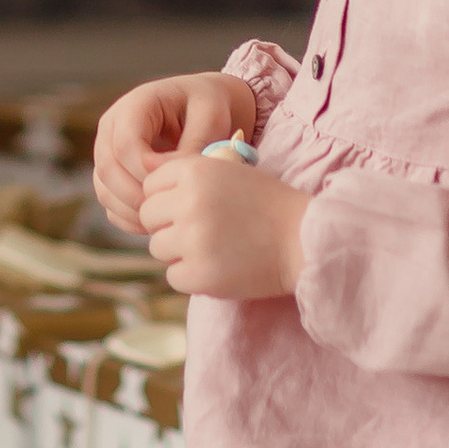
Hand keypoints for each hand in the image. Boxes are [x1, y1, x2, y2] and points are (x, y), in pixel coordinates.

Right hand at [90, 71, 252, 233]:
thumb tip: (170, 174)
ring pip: (104, 189)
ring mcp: (106, 151)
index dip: (146, 170)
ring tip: (164, 219)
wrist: (200, 109)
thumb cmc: (207, 107)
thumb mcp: (210, 116)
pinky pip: (109, 202)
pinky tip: (155, 222)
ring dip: (130, 210)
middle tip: (168, 209)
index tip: (174, 183)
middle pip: (108, 169)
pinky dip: (127, 218)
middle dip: (136, 195)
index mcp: (133, 105)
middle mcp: (111, 127)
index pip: (126, 144)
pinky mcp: (110, 173)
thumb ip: (194, 142)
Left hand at [138, 151, 306, 301]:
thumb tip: (144, 184)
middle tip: (199, 231)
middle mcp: (189, 202)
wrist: (304, 239)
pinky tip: (218, 267)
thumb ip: (189, 175)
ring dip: (179, 251)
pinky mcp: (199, 274)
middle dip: (167, 225)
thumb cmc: (267, 204)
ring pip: (157, 248)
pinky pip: (173, 276)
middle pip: (148, 216)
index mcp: (195, 171)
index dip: (167, 198)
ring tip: (212, 248)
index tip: (189, 207)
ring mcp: (193, 240)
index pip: (150, 185)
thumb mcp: (229, 171)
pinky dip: (192, 276)